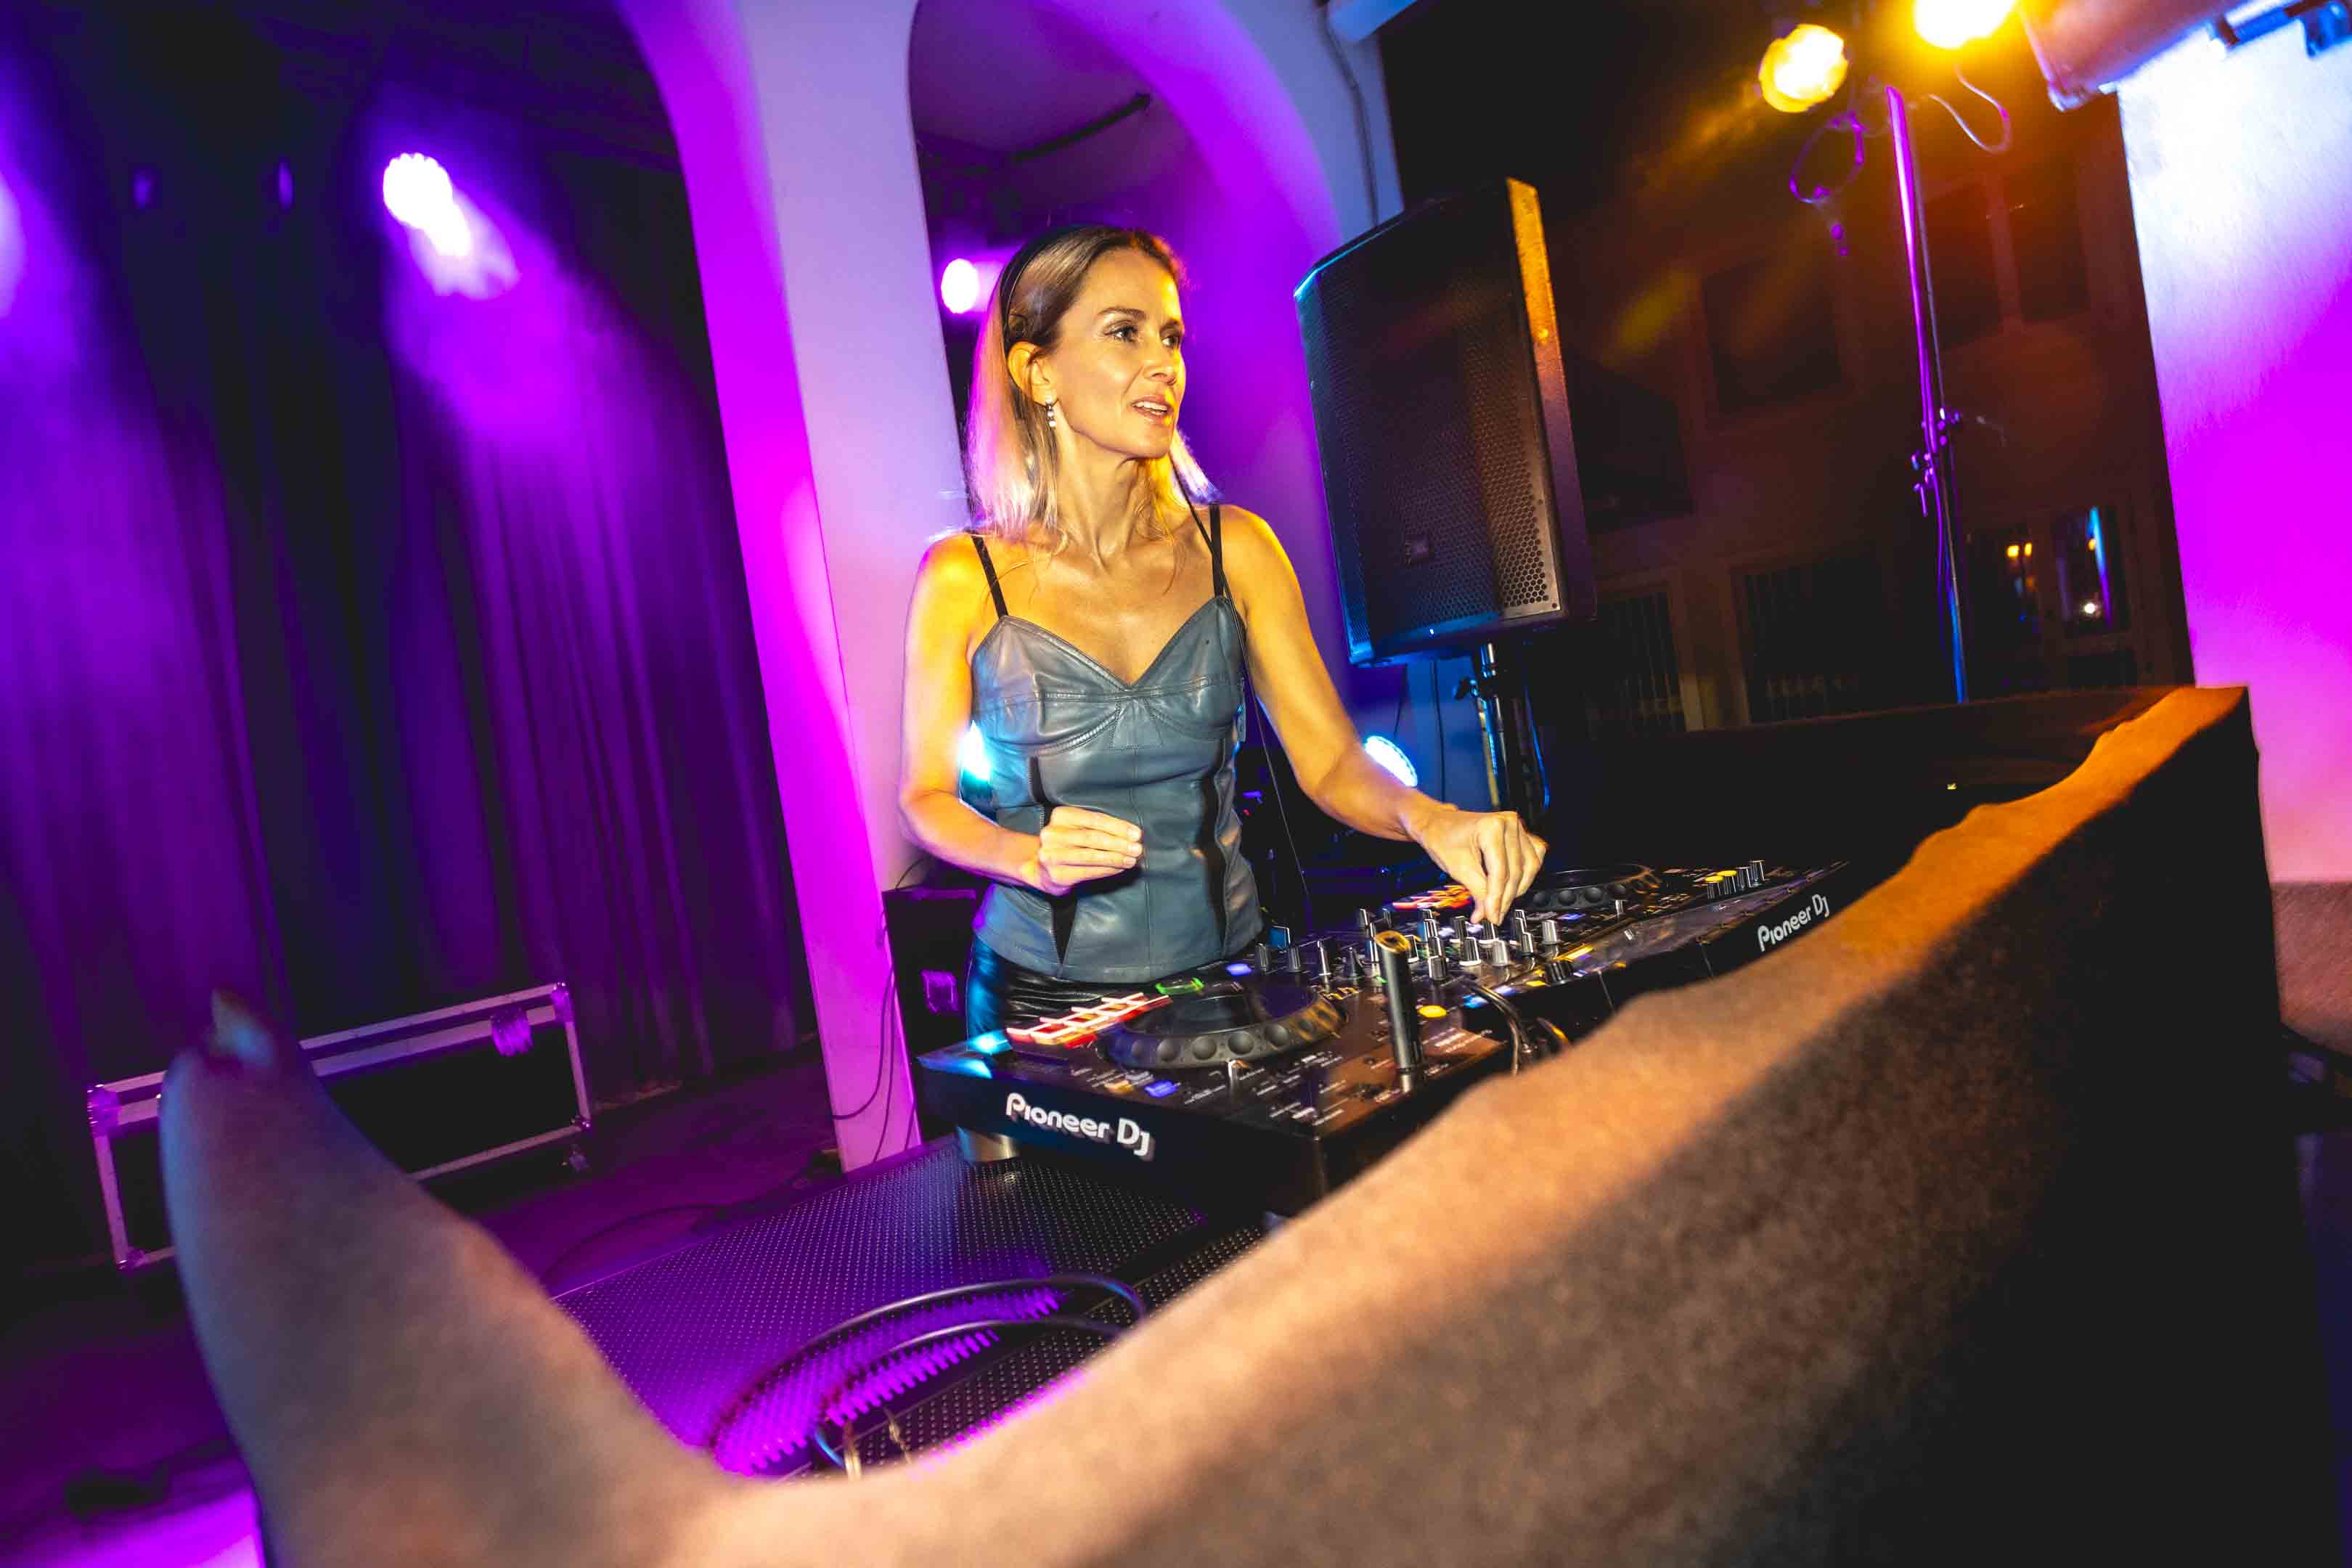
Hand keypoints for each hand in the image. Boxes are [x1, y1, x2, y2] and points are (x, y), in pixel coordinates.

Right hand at [1022, 806, 1142, 895]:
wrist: (1040, 868)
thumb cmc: (1068, 845)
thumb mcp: (1078, 828)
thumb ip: (1099, 828)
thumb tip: (1131, 835)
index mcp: (1060, 816)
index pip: (1094, 819)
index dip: (1118, 826)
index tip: (1136, 833)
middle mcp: (1052, 834)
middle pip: (1093, 837)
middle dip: (1119, 843)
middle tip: (1137, 848)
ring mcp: (1052, 855)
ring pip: (1091, 855)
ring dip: (1116, 858)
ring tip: (1132, 860)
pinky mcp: (1057, 874)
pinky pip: (1088, 871)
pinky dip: (1107, 870)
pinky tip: (1120, 868)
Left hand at [1410, 804, 1546, 925]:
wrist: (1440, 824)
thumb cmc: (1443, 838)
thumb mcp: (1458, 868)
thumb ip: (1478, 892)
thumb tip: (1490, 914)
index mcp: (1491, 827)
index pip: (1500, 871)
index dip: (1497, 898)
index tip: (1492, 916)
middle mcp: (1509, 823)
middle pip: (1515, 871)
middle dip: (1505, 898)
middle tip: (1494, 916)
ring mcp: (1517, 827)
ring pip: (1529, 867)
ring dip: (1517, 890)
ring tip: (1501, 903)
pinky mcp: (1521, 835)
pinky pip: (1532, 858)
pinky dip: (1525, 876)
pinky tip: (1513, 887)